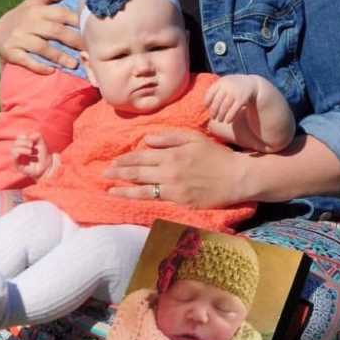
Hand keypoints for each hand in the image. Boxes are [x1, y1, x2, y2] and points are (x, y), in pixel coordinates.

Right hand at [0, 0, 82, 73]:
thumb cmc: (24, 17)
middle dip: (74, 41)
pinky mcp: (10, 51)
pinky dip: (39, 66)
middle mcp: (28, 22)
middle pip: (55, 31)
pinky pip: (26, 60)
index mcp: (37, 10)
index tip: (91, 30)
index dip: (77, 22)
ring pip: (42, 47)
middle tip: (88, 51)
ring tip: (74, 64)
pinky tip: (51, 71)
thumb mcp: (33, 3)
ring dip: (59, 56)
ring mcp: (18, 38)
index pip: (61, 14)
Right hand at [11, 132, 50, 179]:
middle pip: (14, 144)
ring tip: (30, 151)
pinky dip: (18, 153)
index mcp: (23, 146)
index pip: (18, 139)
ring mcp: (18, 159)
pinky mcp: (18, 166)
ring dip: (22, 148)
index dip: (22, 137)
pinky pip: (14, 159)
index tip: (30, 139)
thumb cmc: (43, 155)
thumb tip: (29, 137)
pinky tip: (26, 153)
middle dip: (23, 142)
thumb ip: (37, 136)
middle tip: (31, 145)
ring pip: (13, 150)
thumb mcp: (42, 142)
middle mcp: (19, 152)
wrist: (47, 166)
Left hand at [102, 129, 251, 207]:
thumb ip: (169, 138)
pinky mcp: (179, 202)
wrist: (235, 177)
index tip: (113, 162)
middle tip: (104, 175)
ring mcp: (173, 189)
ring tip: (109, 189)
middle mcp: (169, 171)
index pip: (142, 156)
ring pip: (142, 189)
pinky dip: (140, 199)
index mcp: (171, 154)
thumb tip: (147, 140)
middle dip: (119, 173)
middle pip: (138, 172)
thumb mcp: (193, 138)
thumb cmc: (215, 155)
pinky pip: (155, 200)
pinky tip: (131, 199)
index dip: (126, 160)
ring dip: (124, 189)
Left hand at [204, 74, 258, 124]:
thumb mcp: (224, 83)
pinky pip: (234, 110)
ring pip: (224, 107)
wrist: (251, 83)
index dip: (207, 102)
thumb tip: (205, 105)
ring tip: (219, 120)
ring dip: (221, 116)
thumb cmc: (233, 86)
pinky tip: (227, 121)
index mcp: (220, 82)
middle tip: (212, 117)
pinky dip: (229, 117)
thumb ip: (215, 91)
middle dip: (213, 111)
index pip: (210, 93)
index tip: (207, 108)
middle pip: (216, 102)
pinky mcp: (241, 99)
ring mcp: (234, 93)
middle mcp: (227, 87)